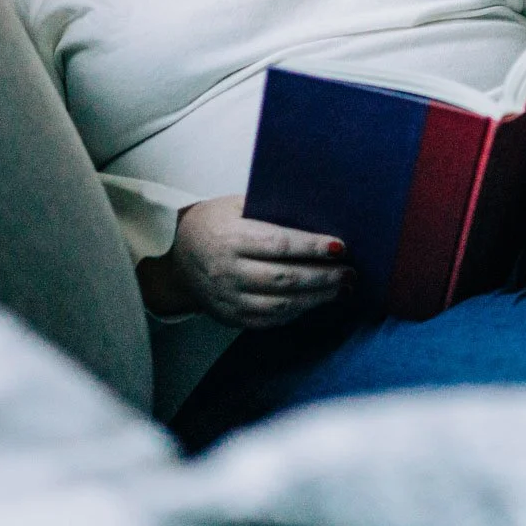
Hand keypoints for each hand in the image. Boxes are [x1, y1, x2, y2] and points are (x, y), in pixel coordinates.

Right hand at [145, 195, 352, 328]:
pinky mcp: (230, 317)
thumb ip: (270, 210)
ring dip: (316, 298)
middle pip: (284, 278)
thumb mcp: (235, 205)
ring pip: (280, 304)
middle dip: (323, 277)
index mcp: (231, 238)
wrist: (175, 256)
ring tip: (341, 289)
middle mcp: (228, 271)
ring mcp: (228, 298)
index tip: (340, 247)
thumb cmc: (213, 223)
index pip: (278, 244)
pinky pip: (269, 320)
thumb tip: (317, 214)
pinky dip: (297, 312)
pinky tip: (315, 302)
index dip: (311, 247)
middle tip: (350, 273)